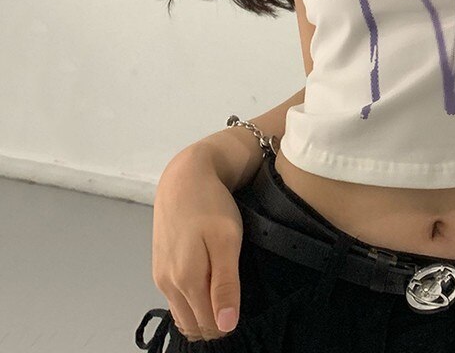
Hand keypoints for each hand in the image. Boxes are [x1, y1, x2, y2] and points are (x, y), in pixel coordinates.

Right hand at [151, 148, 243, 340]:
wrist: (184, 177)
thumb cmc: (211, 205)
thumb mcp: (227, 241)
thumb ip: (225, 284)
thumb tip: (226, 325)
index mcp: (186, 280)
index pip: (209, 326)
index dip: (229, 325)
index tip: (246, 311)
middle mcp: (168, 284)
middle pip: (194, 325)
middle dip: (216, 324)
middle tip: (238, 303)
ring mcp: (161, 277)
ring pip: (183, 314)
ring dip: (203, 315)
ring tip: (225, 296)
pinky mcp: (159, 267)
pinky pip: (176, 299)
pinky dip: (191, 303)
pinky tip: (208, 289)